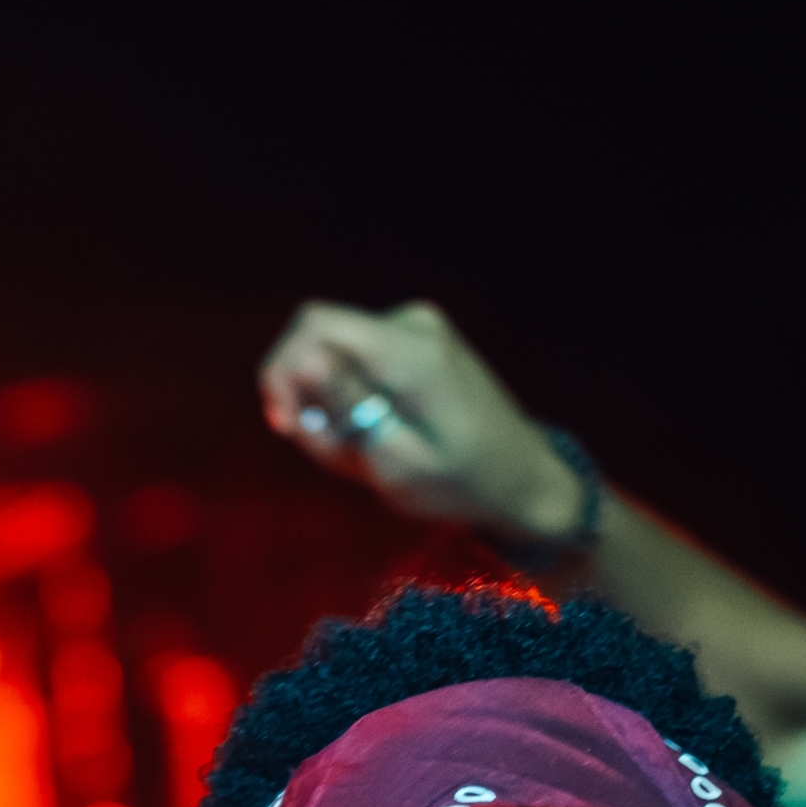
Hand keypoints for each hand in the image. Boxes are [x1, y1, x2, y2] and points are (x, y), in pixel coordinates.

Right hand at [254, 301, 581, 541]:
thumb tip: (303, 359)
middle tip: (327, 450)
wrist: (523, 477)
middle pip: (320, 336)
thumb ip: (346, 408)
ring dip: (329, 401)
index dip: (282, 370)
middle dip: (304, 392)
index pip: (315, 325)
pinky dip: (351, 395)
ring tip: (359, 453)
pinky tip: (373, 434)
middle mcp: (412, 322)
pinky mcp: (418, 339)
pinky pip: (359, 357)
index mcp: (411, 350)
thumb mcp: (397, 461)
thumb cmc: (463, 484)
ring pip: (336, 351)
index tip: (287, 426)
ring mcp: (418, 326)